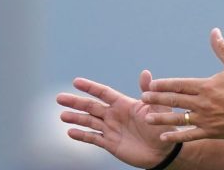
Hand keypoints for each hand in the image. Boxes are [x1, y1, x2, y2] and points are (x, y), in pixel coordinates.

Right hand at [56, 71, 176, 167]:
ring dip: (75, 118)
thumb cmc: (162, 126)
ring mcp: (111, 129)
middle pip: (91, 106)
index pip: (103, 93)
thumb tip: (145, 73)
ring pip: (89, 122)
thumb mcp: (156, 108)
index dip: (90, 87)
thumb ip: (147, 92)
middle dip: (76, 102)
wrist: (164, 151)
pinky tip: (70, 132)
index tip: (76, 81)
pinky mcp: (110, 143)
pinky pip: (93, 138)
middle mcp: (114, 115)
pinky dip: (82, 135)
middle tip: (59, 98)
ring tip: (62, 115)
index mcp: (124, 104)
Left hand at [142, 28, 223, 142]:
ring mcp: (206, 118)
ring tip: (147, 119)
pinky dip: (177, 135)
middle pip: (175, 101)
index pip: (179, 85)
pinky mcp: (212, 131)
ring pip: (179, 118)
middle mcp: (204, 102)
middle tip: (143, 99)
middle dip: (157, 100)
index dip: (164, 85)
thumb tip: (214, 31)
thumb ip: (222, 49)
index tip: (151, 85)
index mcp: (206, 86)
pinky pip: (190, 135)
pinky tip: (164, 136)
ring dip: (162, 118)